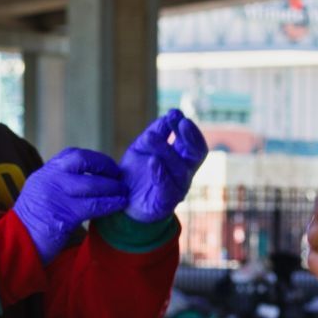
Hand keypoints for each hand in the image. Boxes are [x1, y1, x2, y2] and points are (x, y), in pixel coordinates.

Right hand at [14, 147, 128, 262]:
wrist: (16, 245)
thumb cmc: (34, 223)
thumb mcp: (42, 194)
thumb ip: (61, 185)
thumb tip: (92, 181)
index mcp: (44, 173)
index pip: (72, 155)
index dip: (95, 159)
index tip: (108, 167)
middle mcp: (48, 179)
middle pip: (81, 161)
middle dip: (105, 167)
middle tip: (120, 177)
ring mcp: (55, 195)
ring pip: (91, 184)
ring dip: (112, 188)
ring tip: (124, 193)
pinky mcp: (63, 215)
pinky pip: (93, 206)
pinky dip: (110, 204)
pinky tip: (119, 205)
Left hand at [120, 108, 207, 222]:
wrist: (121, 200)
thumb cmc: (136, 173)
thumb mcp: (143, 147)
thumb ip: (156, 132)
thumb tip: (170, 115)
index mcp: (182, 160)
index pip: (195, 144)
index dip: (190, 129)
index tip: (176, 114)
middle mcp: (184, 173)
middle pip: (196, 154)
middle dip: (189, 137)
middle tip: (180, 121)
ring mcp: (177, 189)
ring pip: (179, 168)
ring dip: (165, 150)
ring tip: (150, 137)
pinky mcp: (165, 203)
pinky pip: (166, 187)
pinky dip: (160, 173)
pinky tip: (152, 161)